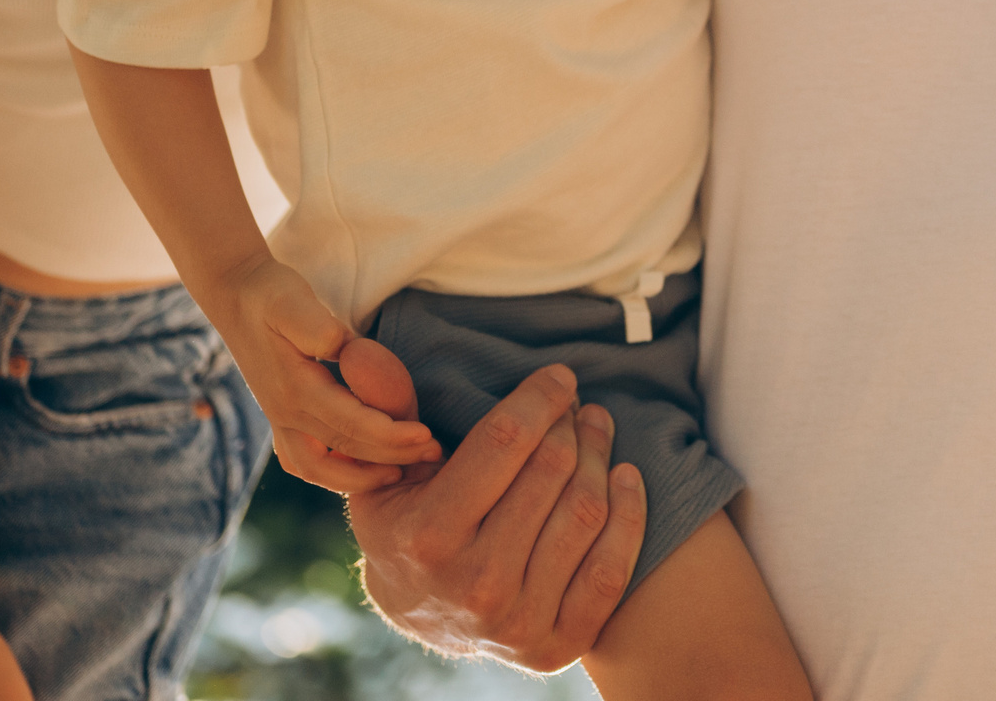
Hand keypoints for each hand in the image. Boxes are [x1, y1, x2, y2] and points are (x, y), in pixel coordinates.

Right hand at [211, 255, 441, 490]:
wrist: (236, 294)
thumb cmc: (271, 294)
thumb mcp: (293, 302)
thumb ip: (318, 327)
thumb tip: (344, 350)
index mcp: (295, 389)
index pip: (351, 424)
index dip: (391, 435)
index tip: (426, 435)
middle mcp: (284, 413)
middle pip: (343, 450)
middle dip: (391, 458)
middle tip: (432, 456)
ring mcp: (278, 419)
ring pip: (317, 469)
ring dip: (358, 477)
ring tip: (398, 473)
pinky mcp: (279, 418)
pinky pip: (304, 462)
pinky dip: (332, 472)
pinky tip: (360, 468)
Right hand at [344, 348, 646, 668]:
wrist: (421, 617)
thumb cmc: (407, 528)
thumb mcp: (383, 475)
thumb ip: (387, 414)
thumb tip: (365, 351)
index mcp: (429, 536)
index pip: (504, 442)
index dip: (540, 397)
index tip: (560, 376)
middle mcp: (475, 584)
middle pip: (553, 471)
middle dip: (572, 423)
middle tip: (578, 405)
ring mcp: (519, 621)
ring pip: (585, 512)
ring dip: (602, 456)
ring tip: (598, 429)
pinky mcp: (557, 644)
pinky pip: (612, 570)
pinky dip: (630, 514)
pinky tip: (625, 476)